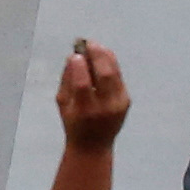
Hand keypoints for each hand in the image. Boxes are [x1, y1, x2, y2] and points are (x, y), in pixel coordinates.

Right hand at [56, 37, 128, 153]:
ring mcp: (118, 104)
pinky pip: (119, 77)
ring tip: (96, 47)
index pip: (83, 84)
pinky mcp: (126, 101)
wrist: (93, 146)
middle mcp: (105, 107)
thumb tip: (73, 57)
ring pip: (115, 73)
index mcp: (84, 111)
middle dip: (97, 55)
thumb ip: (66, 80)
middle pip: (105, 75)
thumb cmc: (73, 123)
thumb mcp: (63, 104)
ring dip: (106, 56)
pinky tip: (103, 58)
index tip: (75, 55)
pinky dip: (111, 65)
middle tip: (89, 43)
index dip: (79, 67)